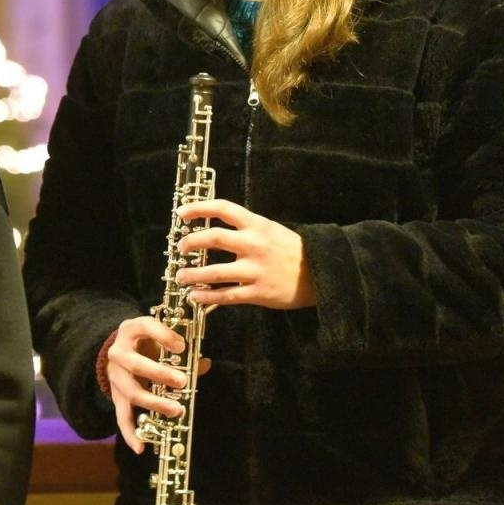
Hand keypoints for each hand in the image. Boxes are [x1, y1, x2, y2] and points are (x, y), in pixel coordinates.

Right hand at [105, 317, 210, 453]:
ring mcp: (115, 376)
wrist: (118, 351)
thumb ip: (183, 351)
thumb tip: (204, 363)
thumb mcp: (160, 339)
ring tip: (176, 410)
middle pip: (135, 364)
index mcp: (131, 330)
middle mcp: (119, 352)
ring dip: (154, 403)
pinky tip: (140, 448)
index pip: (145, 327)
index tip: (181, 346)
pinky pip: (121, 416)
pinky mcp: (116, 396)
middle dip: (159, 374)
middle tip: (182, 382)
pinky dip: (130, 433)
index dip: (163, 336)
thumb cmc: (146, 342)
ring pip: (132, 392)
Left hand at [174, 199, 315, 309]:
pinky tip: (196, 296)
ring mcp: (256, 270)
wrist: (323, 273)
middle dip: (190, 242)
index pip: (224, 209)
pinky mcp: (258, 292)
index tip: (181, 213)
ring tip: (181, 277)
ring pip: (214, 272)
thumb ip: (246, 229)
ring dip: (192, 275)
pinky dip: (207, 297)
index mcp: (257, 225)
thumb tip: (214, 230)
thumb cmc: (292, 251)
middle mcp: (254, 245)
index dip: (199, 208)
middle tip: (180, 247)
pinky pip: (226, 295)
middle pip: (214, 238)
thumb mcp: (272, 230)